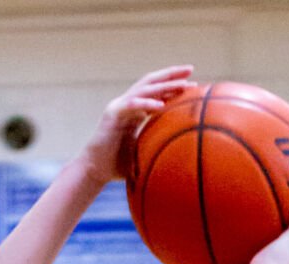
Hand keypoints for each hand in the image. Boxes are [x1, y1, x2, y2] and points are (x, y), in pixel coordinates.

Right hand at [79, 66, 194, 185]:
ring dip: (165, 85)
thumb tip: (181, 159)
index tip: (193, 81)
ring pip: (144, 88)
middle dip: (172, 74)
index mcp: (136, 110)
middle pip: (152, 81)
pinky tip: (161, 105)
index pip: (156, 91)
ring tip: (183, 84)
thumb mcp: (143, 154)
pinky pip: (132, 105)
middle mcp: (128, 103)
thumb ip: (157, 148)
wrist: (95, 170)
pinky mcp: (112, 114)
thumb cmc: (118, 166)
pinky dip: (146, 103)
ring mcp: (120, 106)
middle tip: (191, 68)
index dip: (173, 84)